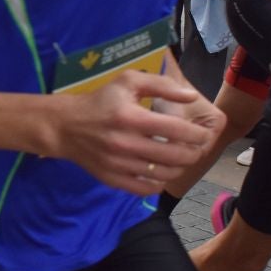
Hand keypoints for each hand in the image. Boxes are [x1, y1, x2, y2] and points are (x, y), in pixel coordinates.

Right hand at [53, 71, 222, 195]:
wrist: (66, 126)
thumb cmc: (101, 100)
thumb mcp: (128, 81)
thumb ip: (162, 85)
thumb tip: (191, 95)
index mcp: (132, 117)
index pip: (177, 131)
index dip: (198, 135)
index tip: (203, 135)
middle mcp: (126, 143)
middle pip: (175, 156)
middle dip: (194, 153)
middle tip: (196, 148)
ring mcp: (119, 165)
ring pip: (163, 174)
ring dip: (180, 168)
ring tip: (182, 159)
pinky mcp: (113, 179)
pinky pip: (146, 189)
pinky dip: (160, 183)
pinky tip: (162, 172)